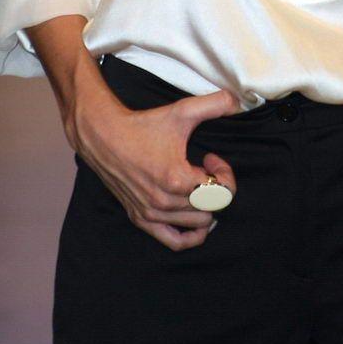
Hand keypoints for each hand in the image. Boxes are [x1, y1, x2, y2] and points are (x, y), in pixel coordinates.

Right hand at [69, 76, 244, 251]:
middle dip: (215, 186)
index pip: (223, 192)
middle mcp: (165, 201)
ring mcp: (152, 213)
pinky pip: (174, 242)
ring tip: (193, 185)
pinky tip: (194, 218)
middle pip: (212, 208)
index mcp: (177, 179)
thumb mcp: (181, 111)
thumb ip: (214, 104)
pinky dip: (190, 236)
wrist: (104, 136)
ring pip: (198, 224)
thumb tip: (237, 102)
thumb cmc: (143, 126)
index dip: (225, 173)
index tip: (211, 158)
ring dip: (203, 205)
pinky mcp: (141, 218)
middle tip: (203, 168)